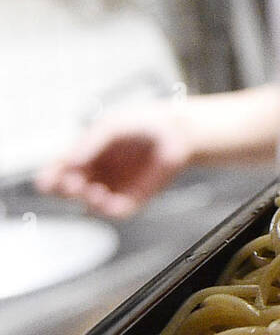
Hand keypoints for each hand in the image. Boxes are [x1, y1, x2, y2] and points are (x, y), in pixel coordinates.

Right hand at [34, 100, 193, 218]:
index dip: (50, 177)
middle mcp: (95, 173)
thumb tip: (69, 162)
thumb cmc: (142, 124)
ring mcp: (112, 187)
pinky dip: (109, 209)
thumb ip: (90, 142)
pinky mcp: (132, 198)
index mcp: (84, 155)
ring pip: (90, 204)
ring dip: (87, 201)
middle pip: (69, 190)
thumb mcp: (111, 126)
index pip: (60, 170)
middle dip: (65, 190)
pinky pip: (116, 210)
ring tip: (93, 191)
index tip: (47, 180)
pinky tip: (108, 201)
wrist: (176, 132)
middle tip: (71, 183)